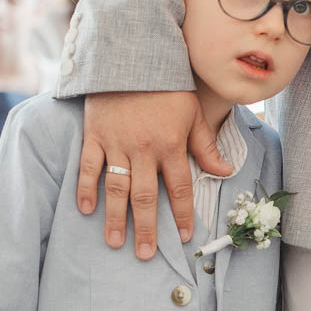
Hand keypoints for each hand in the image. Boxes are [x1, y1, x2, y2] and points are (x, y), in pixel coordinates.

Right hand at [77, 91, 230, 258]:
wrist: (132, 55)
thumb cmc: (167, 86)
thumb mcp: (193, 113)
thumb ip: (206, 146)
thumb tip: (225, 172)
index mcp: (170, 145)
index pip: (180, 188)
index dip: (183, 214)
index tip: (186, 236)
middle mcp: (143, 149)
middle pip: (145, 197)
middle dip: (146, 228)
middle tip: (145, 255)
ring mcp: (116, 143)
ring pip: (115, 188)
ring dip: (115, 218)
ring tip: (115, 242)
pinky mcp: (94, 135)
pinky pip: (88, 166)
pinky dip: (86, 188)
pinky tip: (86, 210)